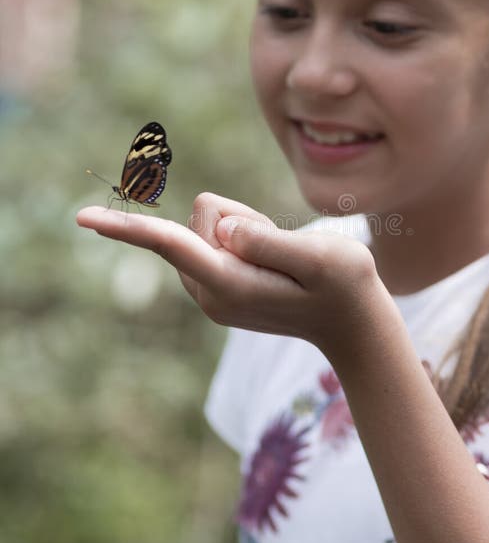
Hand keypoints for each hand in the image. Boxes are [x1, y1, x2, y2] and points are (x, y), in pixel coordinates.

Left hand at [76, 192, 379, 351]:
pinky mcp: (217, 287)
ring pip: (209, 225)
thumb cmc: (346, 287)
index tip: (81, 217)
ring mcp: (211, 293)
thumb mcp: (320, 258)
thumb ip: (267, 241)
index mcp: (228, 286)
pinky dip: (244, 238)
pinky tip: (273, 264)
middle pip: (201, 218)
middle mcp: (209, 293)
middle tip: (283, 248)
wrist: (353, 325)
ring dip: (245, 228)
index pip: (170, 244)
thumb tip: (221, 228)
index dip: (128, 226)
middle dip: (239, 217)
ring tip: (283, 260)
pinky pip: (217, 236)